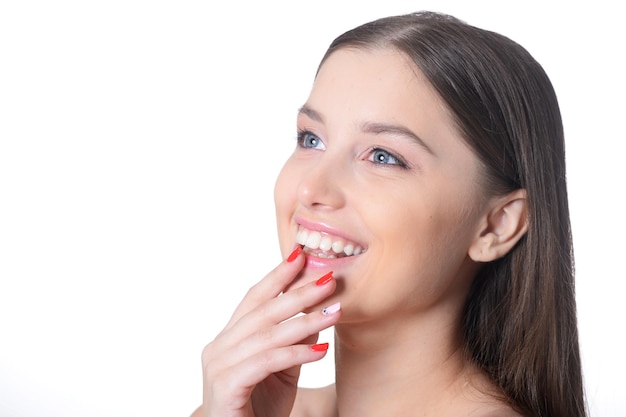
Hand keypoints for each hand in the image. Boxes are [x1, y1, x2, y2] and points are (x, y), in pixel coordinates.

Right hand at [198, 246, 340, 416]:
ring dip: (306, 321)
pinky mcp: (226, 386)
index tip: (301, 256)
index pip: (254, 299)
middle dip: (299, 293)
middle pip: (263, 311)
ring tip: (336, 311)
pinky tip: (320, 351)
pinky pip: (266, 362)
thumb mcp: (283, 371)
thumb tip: (316, 314)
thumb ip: (294, 343)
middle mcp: (218, 347)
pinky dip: (295, 354)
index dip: (278, 276)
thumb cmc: (256, 409)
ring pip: (267, 334)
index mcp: (228, 339)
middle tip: (329, 279)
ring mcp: (218, 366)